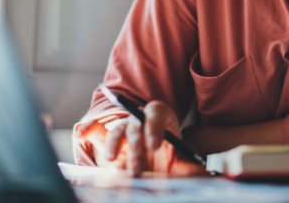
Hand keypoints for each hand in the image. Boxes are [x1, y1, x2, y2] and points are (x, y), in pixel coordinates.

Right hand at [73, 101, 204, 175]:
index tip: (156, 146)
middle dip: (136, 146)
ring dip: (114, 144)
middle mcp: (141, 120)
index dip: (155, 127)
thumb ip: (193, 168)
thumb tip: (209, 176)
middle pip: (136, 124)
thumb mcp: (186, 164)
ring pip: (117, 130)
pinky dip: (87, 130)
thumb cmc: (173, 161)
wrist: (162, 163)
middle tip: (139, 168)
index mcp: (162, 117)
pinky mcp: (109, 141)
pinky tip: (80, 132)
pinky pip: (95, 132)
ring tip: (112, 160)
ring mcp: (124, 129)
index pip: (157, 113)